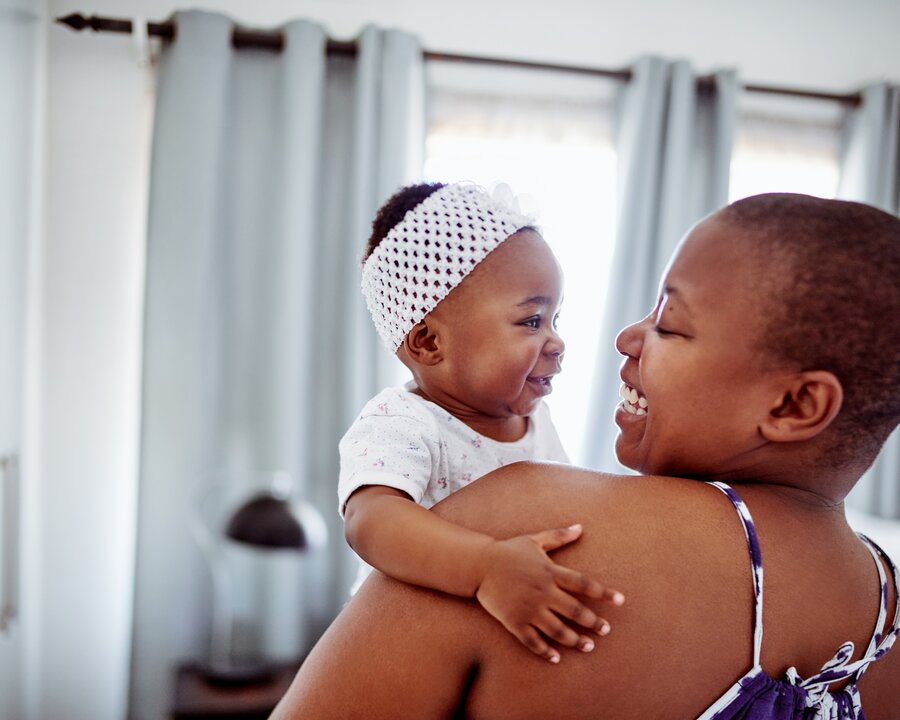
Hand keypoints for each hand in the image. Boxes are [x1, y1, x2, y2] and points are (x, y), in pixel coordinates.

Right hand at [474, 524, 623, 663]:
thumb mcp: (534, 540)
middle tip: (605, 630)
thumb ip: (559, 536)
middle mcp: (543, 592)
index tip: (620, 601)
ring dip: (575, 640)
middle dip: (593, 622)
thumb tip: (580, 527)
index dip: (604, 593)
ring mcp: (529, 608)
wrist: (479, 564)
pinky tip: (556, 657)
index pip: (584, 584)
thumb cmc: (509, 551)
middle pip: (575, 611)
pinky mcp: (515, 621)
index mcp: (550, 572)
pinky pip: (533, 641)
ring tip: (588, 646)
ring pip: (558, 630)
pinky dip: (545, 651)